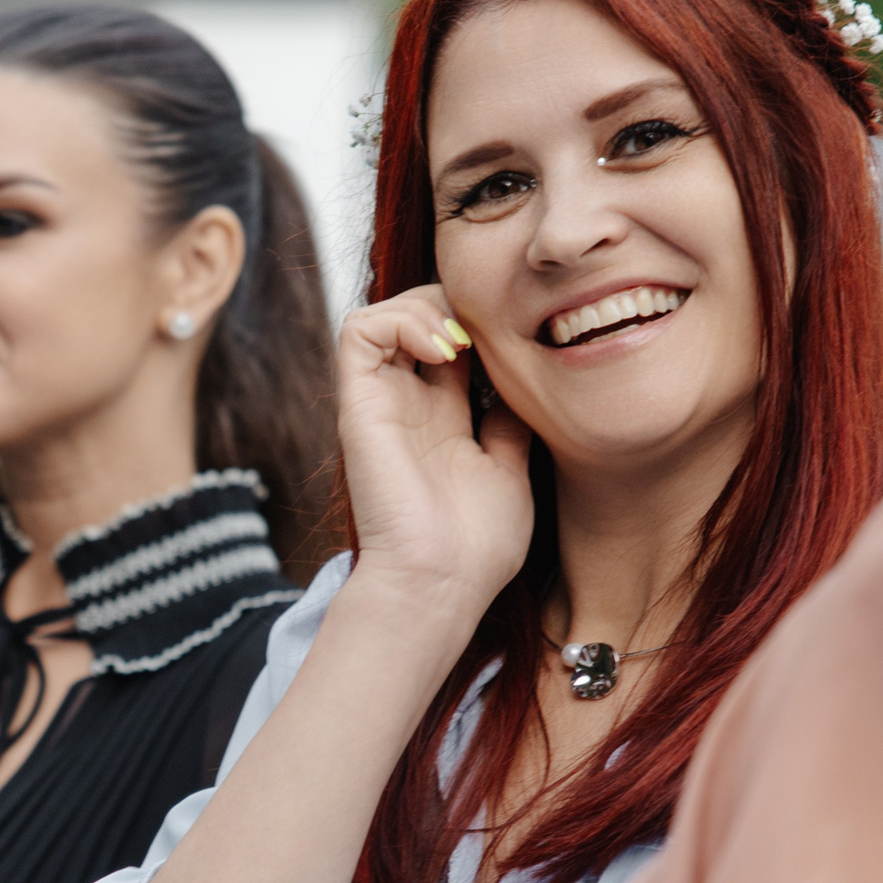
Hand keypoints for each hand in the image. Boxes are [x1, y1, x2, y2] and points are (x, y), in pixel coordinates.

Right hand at [334, 284, 533, 621]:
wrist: (441, 581)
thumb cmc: (477, 546)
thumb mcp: (511, 469)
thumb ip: (509, 422)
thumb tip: (524, 381)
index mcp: (443, 419)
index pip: (453, 342)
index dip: (482, 323)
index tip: (520, 339)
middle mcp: (408, 403)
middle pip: (418, 316)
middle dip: (456, 301)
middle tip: (492, 326)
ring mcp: (381, 400)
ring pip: (385, 311)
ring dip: (427, 304)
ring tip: (464, 338)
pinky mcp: (358, 403)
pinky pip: (358, 329)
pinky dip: (400, 319)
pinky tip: (444, 347)